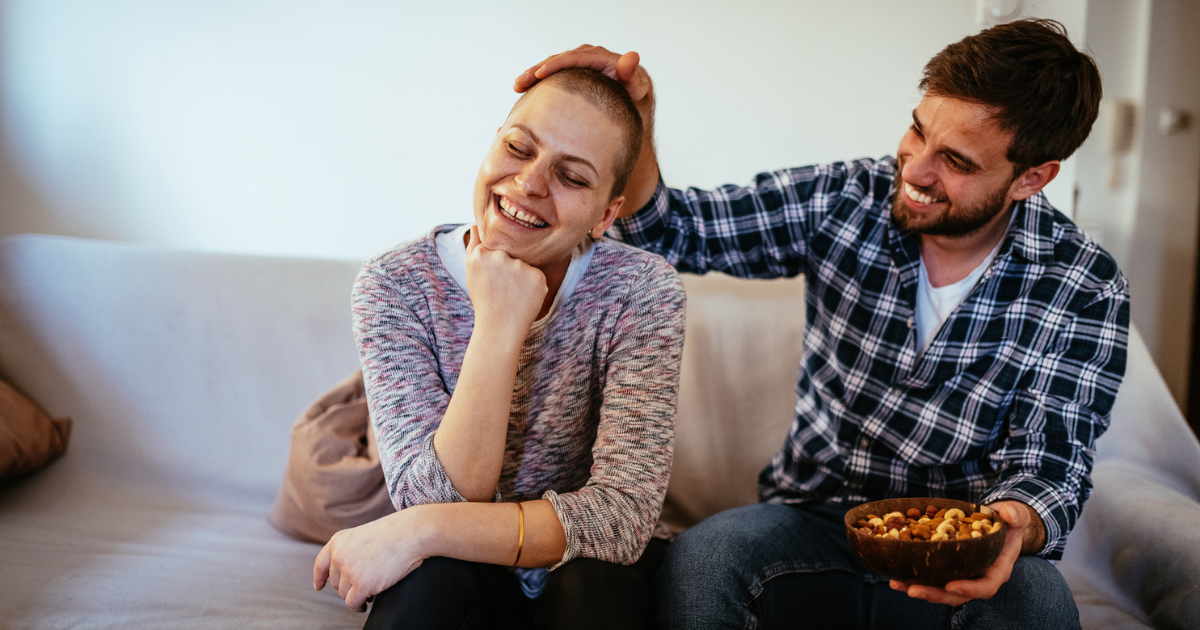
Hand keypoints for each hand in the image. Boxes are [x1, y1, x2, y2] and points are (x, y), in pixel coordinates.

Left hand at [313, 510, 426, 611]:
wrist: (411, 533)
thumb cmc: (395, 533)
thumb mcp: (363, 535)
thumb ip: (350, 550)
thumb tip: (346, 573)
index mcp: (338, 541)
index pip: (321, 564)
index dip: (320, 577)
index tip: (319, 586)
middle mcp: (339, 556)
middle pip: (336, 582)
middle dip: (348, 586)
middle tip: (363, 585)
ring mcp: (349, 570)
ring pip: (344, 594)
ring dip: (356, 595)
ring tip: (370, 592)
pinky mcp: (362, 584)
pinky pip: (353, 603)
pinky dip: (358, 606)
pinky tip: (365, 605)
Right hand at [464, 226, 546, 333]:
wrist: (500, 327)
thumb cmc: (484, 300)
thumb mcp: (471, 272)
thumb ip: (473, 246)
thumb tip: (476, 225)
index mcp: (481, 254)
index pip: (494, 248)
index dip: (495, 265)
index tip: (493, 280)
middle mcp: (500, 256)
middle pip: (510, 255)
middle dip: (509, 269)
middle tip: (503, 290)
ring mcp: (520, 265)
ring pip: (524, 265)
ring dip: (521, 277)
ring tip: (513, 295)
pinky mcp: (537, 275)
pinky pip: (537, 275)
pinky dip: (533, 286)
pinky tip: (523, 298)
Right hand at [513, 44, 651, 103]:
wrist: (631, 98)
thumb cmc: (633, 93)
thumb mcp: (635, 85)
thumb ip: (631, 72)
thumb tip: (632, 57)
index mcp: (598, 57)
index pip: (572, 58)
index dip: (554, 65)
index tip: (539, 74)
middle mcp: (585, 57)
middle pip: (556, 61)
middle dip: (536, 70)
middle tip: (520, 83)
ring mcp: (577, 65)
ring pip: (550, 68)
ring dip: (532, 76)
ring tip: (517, 86)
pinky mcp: (571, 75)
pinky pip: (552, 76)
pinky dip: (538, 82)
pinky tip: (524, 91)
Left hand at [889, 501, 1031, 605]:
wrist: (998, 523)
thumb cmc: (1008, 521)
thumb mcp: (1016, 515)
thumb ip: (1015, 514)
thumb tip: (1008, 515)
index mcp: (997, 570)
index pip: (985, 586)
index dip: (969, 589)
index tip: (951, 586)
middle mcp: (978, 577)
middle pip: (956, 594)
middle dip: (934, 594)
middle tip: (912, 589)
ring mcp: (961, 575)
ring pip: (940, 589)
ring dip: (918, 588)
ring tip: (896, 583)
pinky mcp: (947, 569)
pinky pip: (931, 577)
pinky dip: (913, 577)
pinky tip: (894, 575)